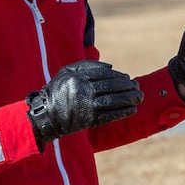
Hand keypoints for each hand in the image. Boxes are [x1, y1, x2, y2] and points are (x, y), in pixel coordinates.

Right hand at [26, 60, 143, 148]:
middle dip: (127, 87)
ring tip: (139, 97)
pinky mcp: (88, 119)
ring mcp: (86, 105)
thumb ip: (87, 66)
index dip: (118, 76)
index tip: (128, 78)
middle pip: (111, 87)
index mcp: (77, 77)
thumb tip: (112, 67)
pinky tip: (132, 109)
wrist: (46, 115)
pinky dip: (122, 112)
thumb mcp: (67, 72)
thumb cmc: (58, 91)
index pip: (104, 75)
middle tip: (138, 87)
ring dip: (129, 99)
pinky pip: (109, 114)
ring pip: (113, 100)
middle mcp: (82, 90)